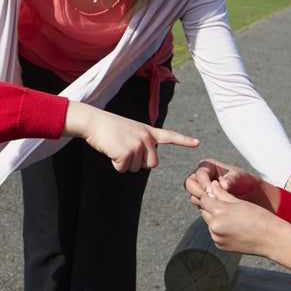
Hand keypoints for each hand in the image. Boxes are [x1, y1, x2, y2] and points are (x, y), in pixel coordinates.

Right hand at [63, 101, 198, 171]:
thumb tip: (145, 161)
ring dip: (123, 163)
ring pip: (135, 168)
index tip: (197, 143)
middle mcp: (146, 138)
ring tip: (115, 146)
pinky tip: (110, 149)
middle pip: (152, 164)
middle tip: (124, 149)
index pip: (170, 136)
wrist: (93, 121)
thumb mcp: (130, 131)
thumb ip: (141, 142)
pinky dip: (114, 164)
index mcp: (148, 131)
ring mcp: (137, 145)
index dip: (184, 141)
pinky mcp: (126, 153)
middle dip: (138, 163)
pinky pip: (122, 169)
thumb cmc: (108, 127)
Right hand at [185, 159, 270, 208]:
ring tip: (215, 205)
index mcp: (208, 166)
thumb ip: (231, 179)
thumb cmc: (243, 180)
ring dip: (202, 201)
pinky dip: (206, 207)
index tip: (212, 192)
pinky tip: (216, 209)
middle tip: (210, 200)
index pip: (199, 174)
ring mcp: (200, 188)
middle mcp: (201, 176)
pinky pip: (199, 204)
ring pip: (193, 195)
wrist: (247, 192)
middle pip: (189, 184)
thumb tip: (224, 184)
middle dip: (198, 192)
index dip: (204, 183)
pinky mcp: (203, 199)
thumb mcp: (239, 177)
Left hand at [198, 181, 290, 270]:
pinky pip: (215, 233)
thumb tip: (212, 185)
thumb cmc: (258, 216)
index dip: (209, 194)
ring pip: (209, 222)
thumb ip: (222, 193)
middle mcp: (215, 226)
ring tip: (231, 216)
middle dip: (211, 206)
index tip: (215, 192)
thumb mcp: (240, 202)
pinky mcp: (220, 245)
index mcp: (220, 212)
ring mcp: (217, 237)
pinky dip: (220, 229)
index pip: (204, 199)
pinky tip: (233, 227)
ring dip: (215, 218)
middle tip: (223, 203)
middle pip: (204, 211)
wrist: (271, 239)